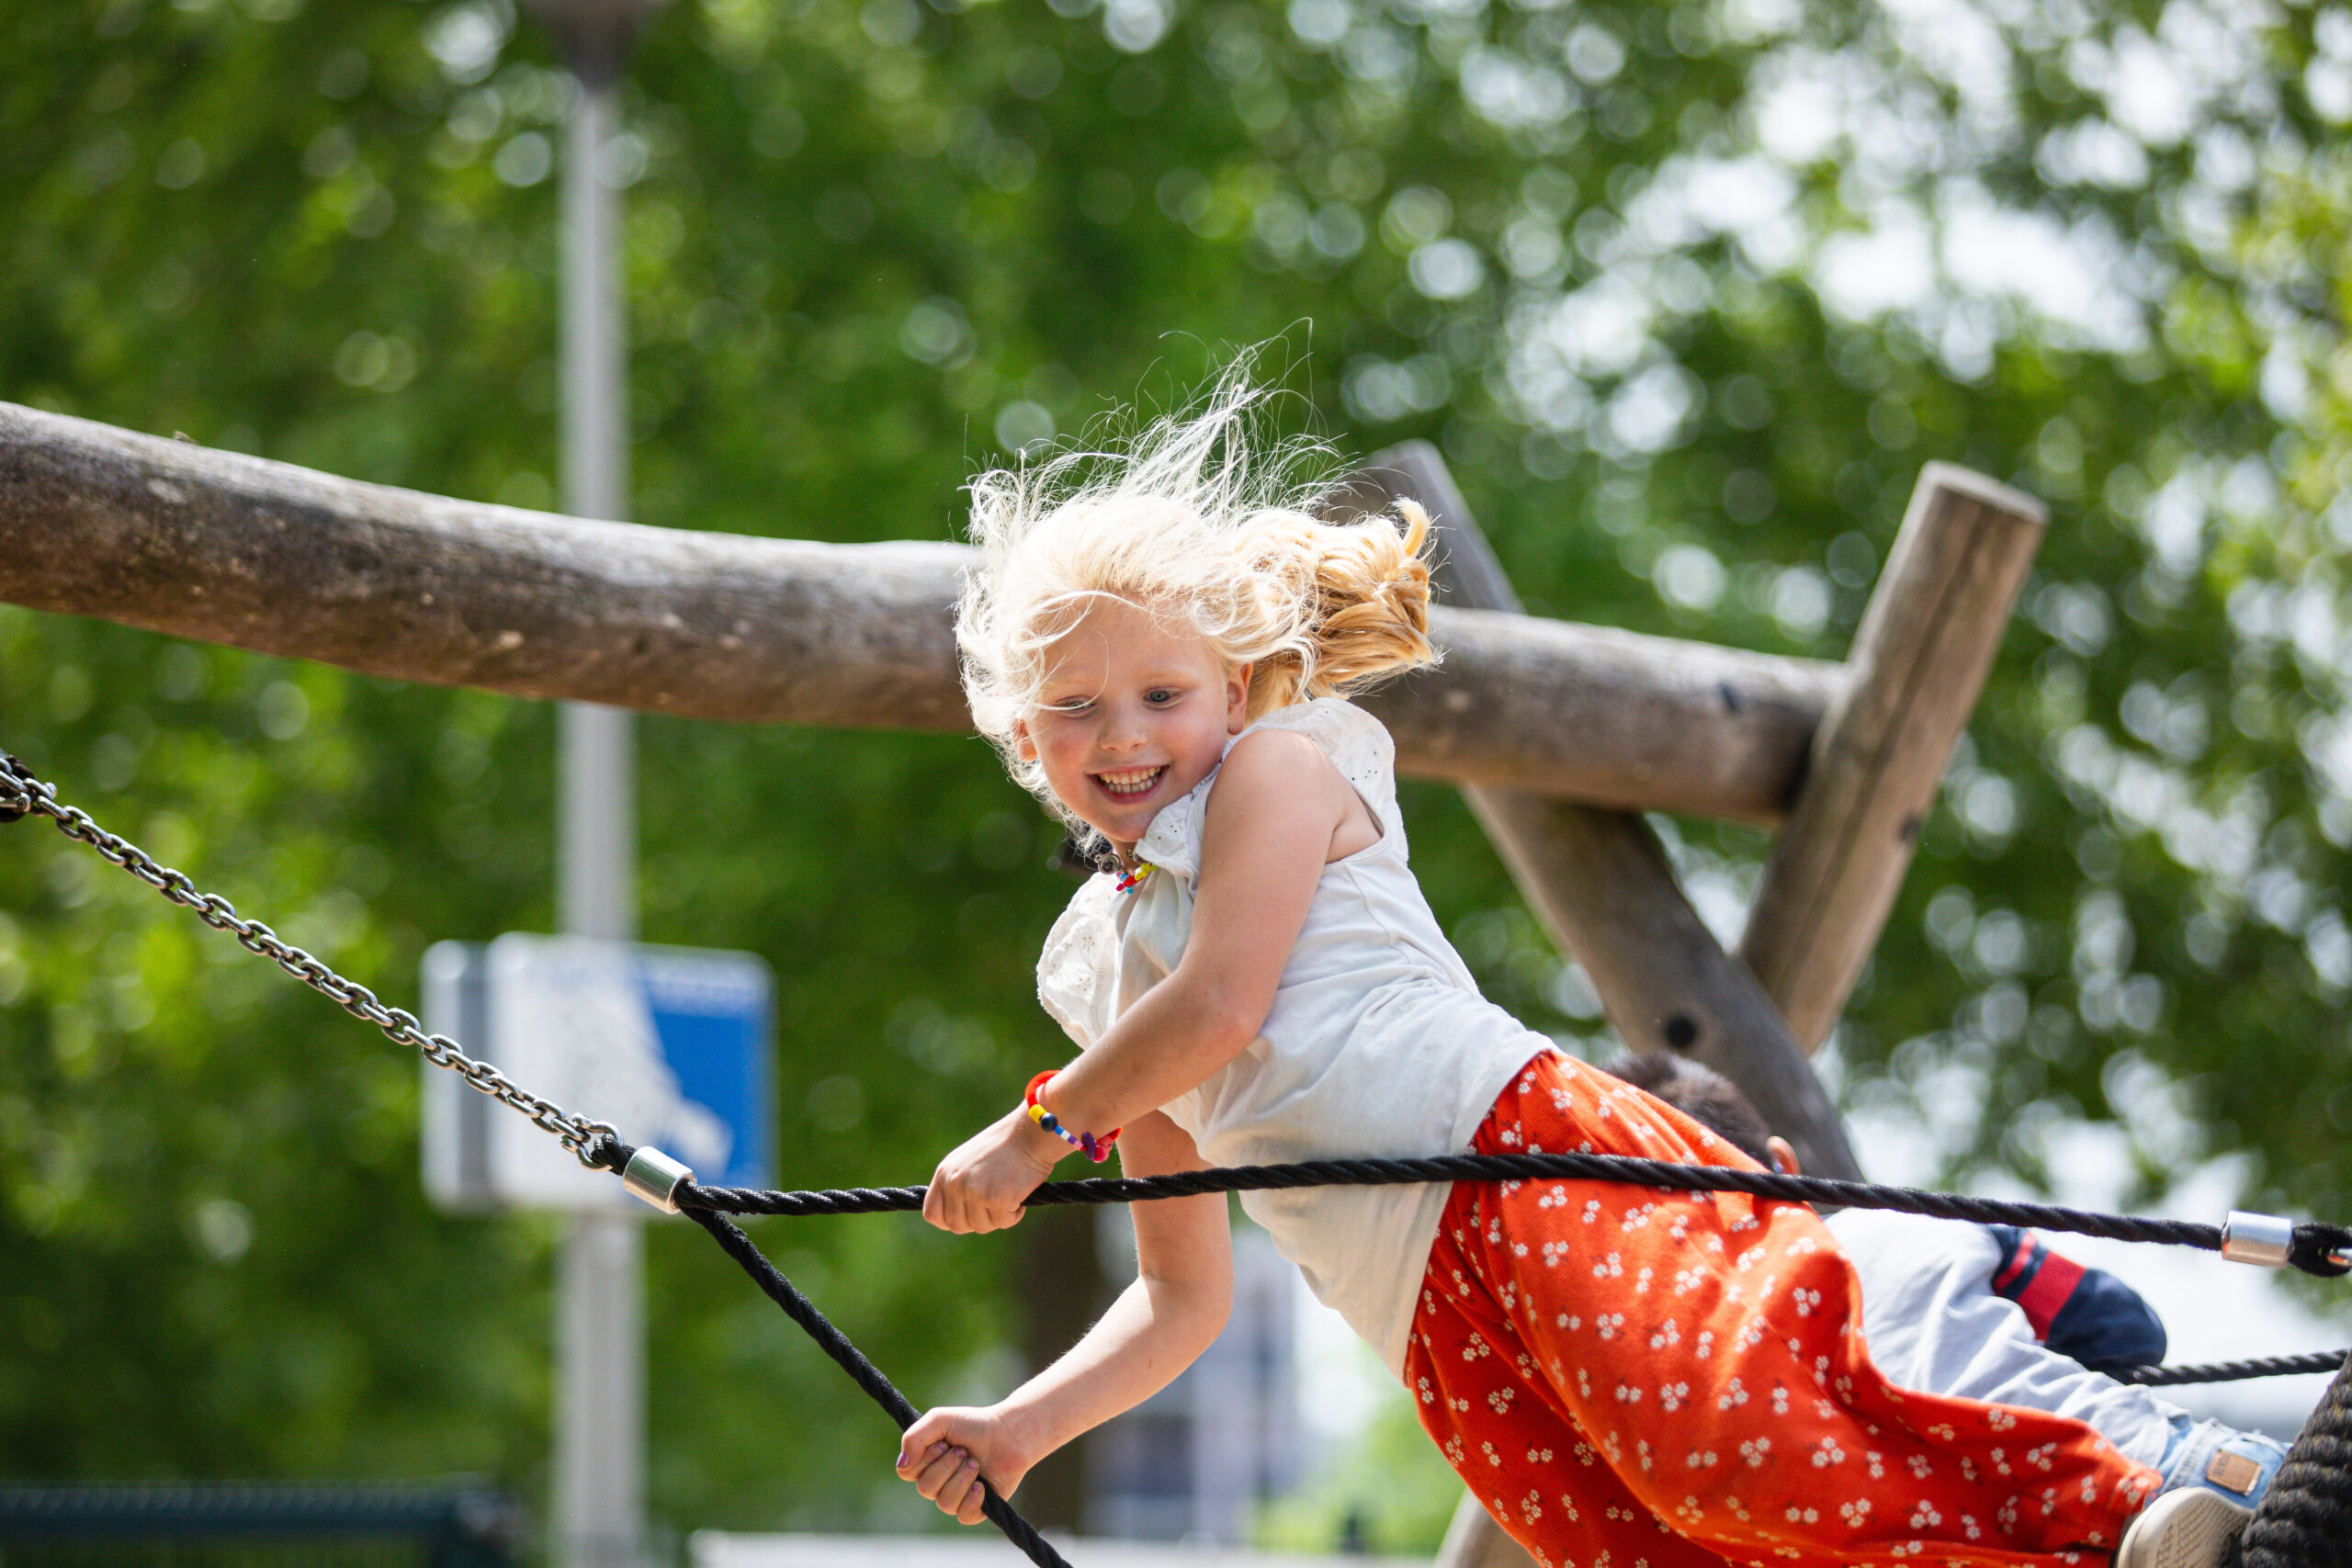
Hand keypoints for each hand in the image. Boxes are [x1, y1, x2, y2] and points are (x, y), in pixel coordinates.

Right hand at [895, 1406, 1035, 1525]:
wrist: (1009, 1433)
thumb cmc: (974, 1425)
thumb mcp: (940, 1420)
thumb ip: (914, 1437)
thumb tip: (903, 1465)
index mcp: (925, 1463)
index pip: (907, 1472)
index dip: (925, 1459)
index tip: (944, 1443)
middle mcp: (937, 1483)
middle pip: (925, 1488)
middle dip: (948, 1465)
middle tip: (965, 1451)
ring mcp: (956, 1497)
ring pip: (945, 1503)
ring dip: (963, 1478)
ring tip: (976, 1463)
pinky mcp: (976, 1509)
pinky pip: (964, 1515)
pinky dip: (973, 1499)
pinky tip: (982, 1485)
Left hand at [922, 1108, 1061, 1233]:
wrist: (1029, 1133)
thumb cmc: (1005, 1145)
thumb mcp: (968, 1161)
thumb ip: (957, 1184)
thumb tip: (956, 1213)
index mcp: (944, 1173)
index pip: (932, 1214)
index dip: (948, 1221)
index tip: (966, 1218)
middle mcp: (954, 1183)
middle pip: (958, 1226)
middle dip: (978, 1221)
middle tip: (995, 1206)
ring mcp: (974, 1192)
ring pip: (982, 1227)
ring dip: (998, 1217)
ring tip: (1009, 1193)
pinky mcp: (996, 1199)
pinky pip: (1003, 1222)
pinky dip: (1015, 1214)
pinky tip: (1020, 1193)